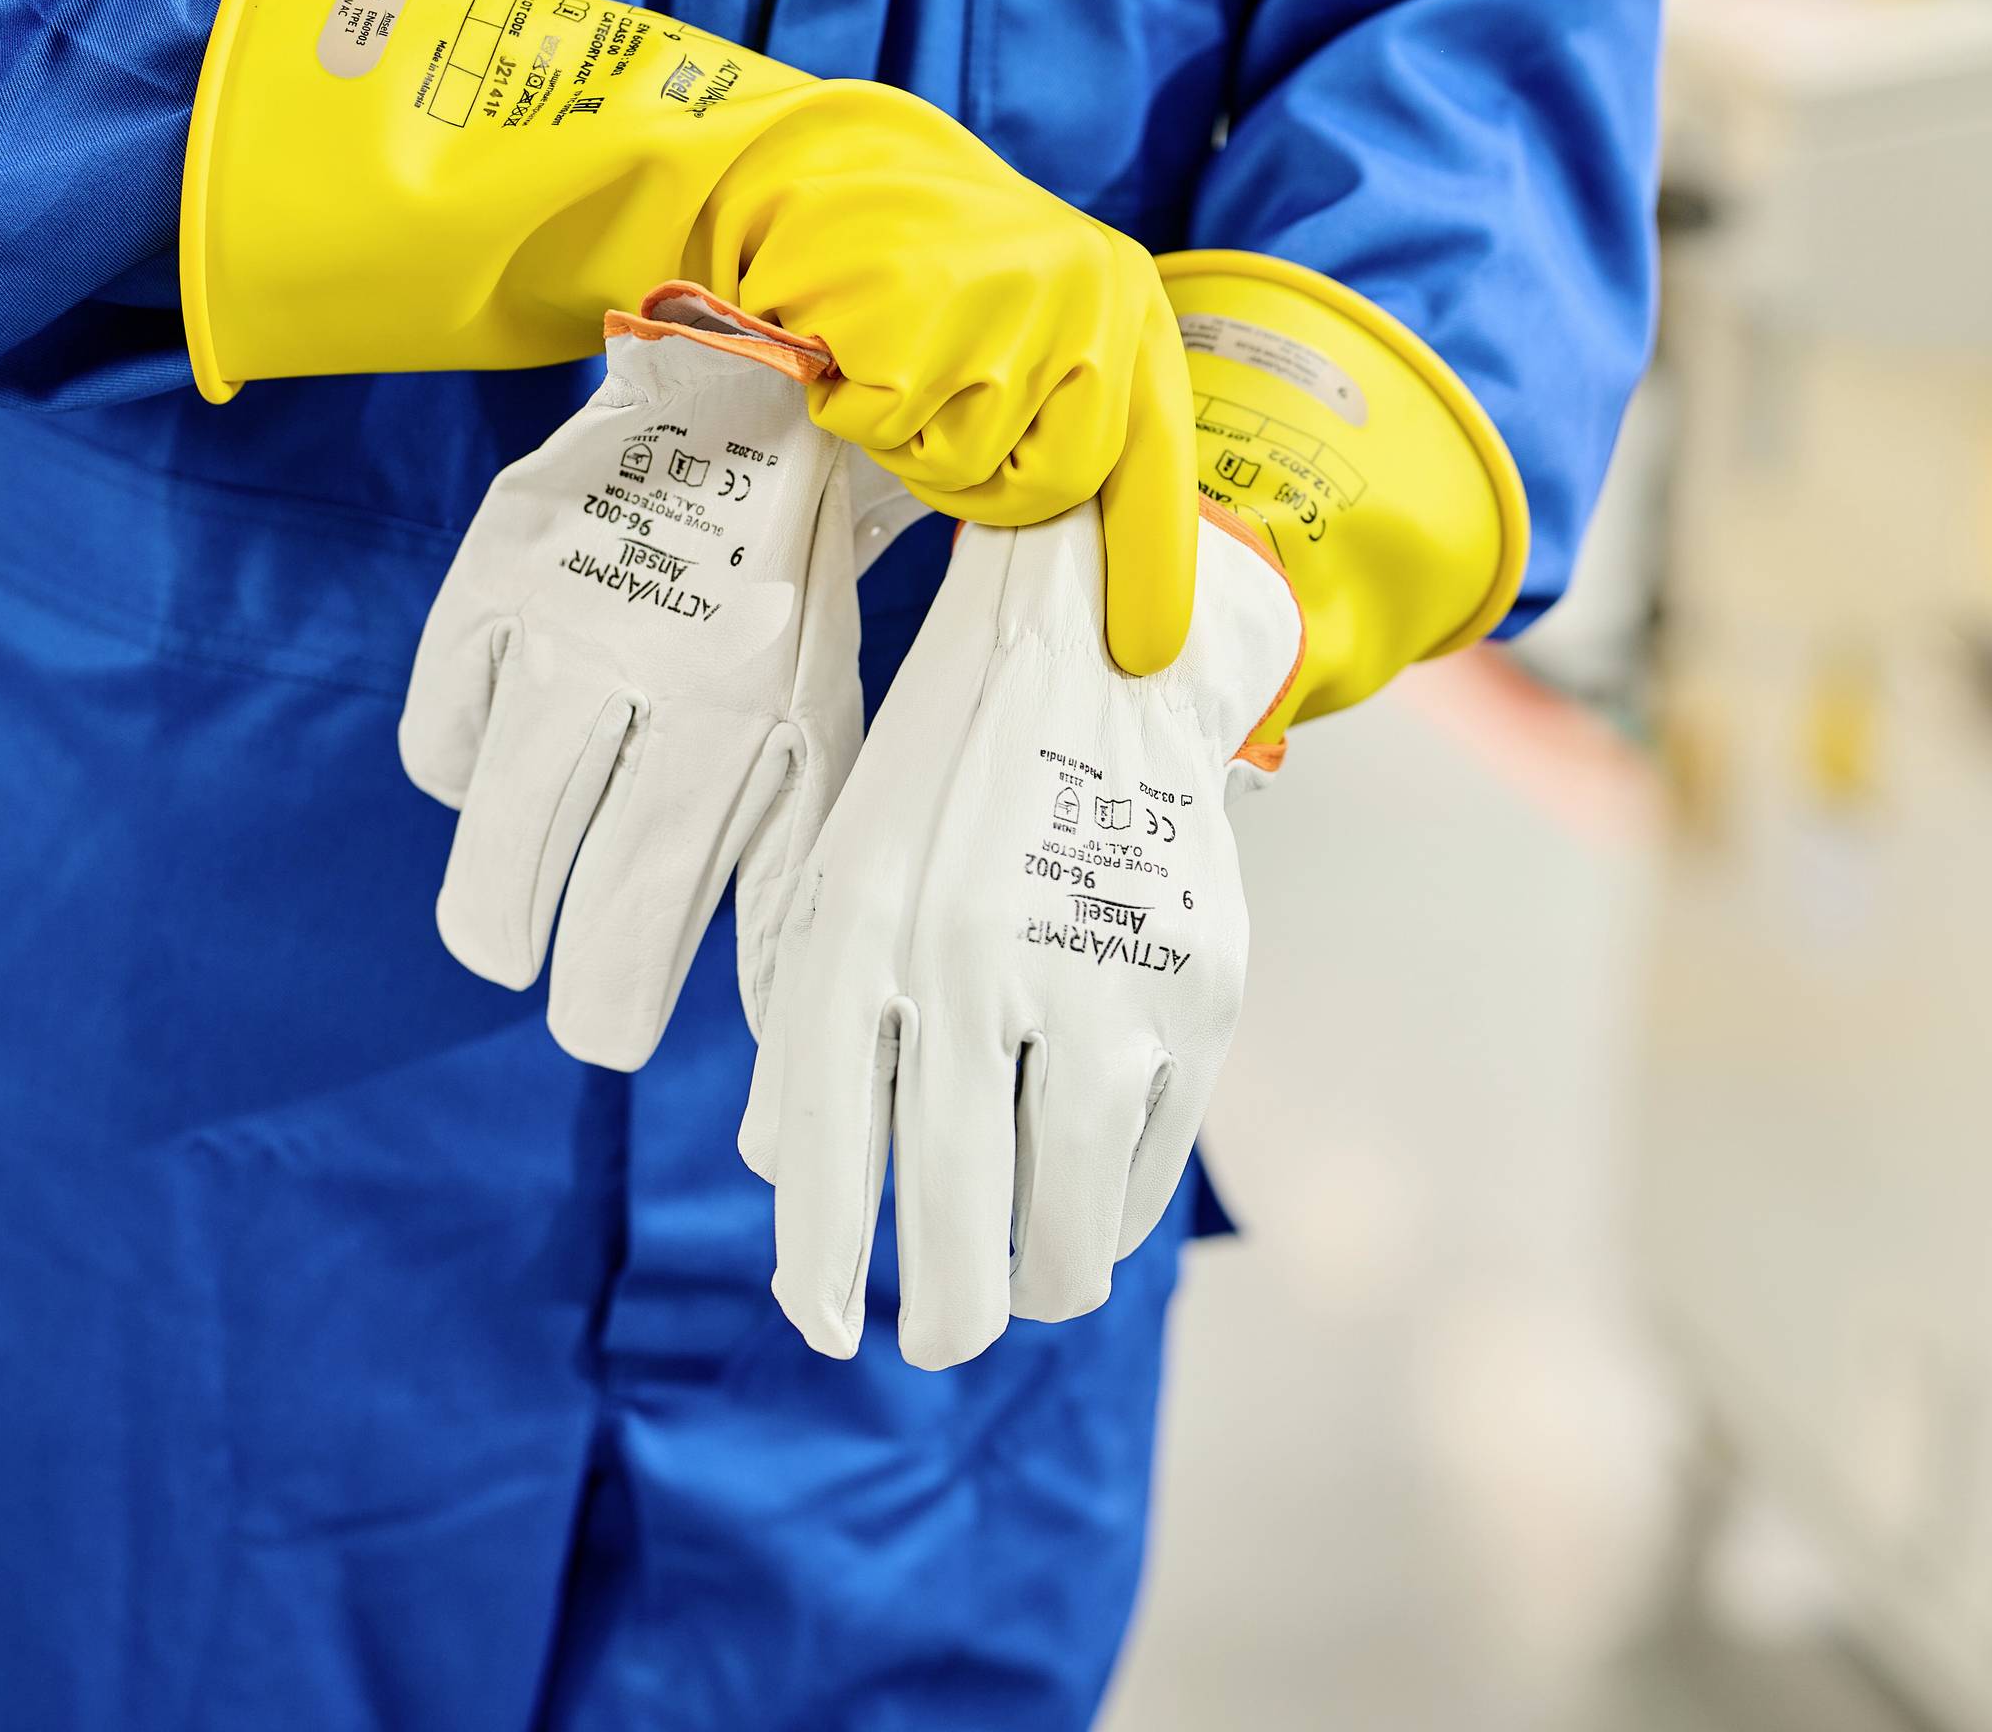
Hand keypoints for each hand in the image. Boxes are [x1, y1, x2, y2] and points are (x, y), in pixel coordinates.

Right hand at [400, 287, 861, 1067]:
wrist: (742, 405)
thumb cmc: (783, 606)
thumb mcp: (817, 728)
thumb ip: (789, 880)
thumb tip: (776, 1041)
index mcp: (761, 714)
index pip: (673, 908)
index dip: (624, 1004)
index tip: (616, 1038)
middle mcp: (665, 673)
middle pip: (575, 893)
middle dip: (572, 985)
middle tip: (578, 1008)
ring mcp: (566, 625)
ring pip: (496, 832)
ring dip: (498, 913)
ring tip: (512, 933)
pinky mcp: (488, 583)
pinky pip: (443, 746)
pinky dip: (469, 776)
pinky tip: (514, 764)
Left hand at [740, 504, 1300, 1365]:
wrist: (1098, 657)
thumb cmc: (943, 794)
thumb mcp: (843, 882)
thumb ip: (810, 1033)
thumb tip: (790, 1190)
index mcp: (863, 932)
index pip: (827, 1145)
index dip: (821, 1262)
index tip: (827, 1332)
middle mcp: (975, 959)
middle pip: (956, 1218)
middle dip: (946, 1315)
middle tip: (943, 1335)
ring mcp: (1100, 977)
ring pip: (1071, 1225)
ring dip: (1043, 1279)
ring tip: (1028, 1274)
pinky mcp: (1201, 986)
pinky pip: (1152, 1162)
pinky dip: (1116, 1203)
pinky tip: (1090, 1187)